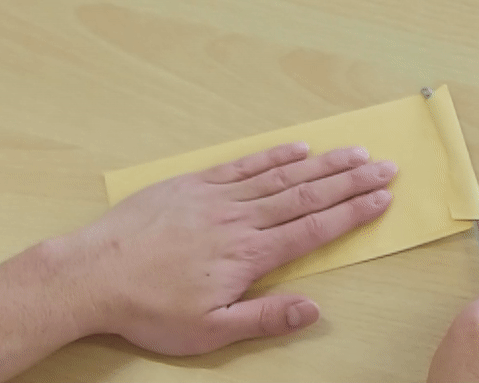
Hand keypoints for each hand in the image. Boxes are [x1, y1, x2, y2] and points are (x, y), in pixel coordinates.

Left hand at [70, 142, 396, 354]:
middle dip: (352, 180)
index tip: (382, 197)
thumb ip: (265, 317)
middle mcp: (242, 218)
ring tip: (355, 152)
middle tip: (385, 166)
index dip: (354, 211)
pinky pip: (244, 165)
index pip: (315, 227)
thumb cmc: (150, 307)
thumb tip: (313, 310)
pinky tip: (298, 147)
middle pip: (309, 194)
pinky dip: (274, 155)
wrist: (93, 274)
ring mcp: (219, 196)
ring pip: (283, 175)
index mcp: (250, 253)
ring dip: (323, 163)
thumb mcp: (210, 330)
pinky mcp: (196, 184)